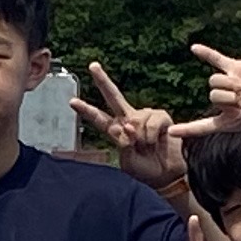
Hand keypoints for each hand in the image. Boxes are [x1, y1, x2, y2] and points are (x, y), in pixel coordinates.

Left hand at [71, 62, 185, 190]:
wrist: (168, 175)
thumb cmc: (147, 170)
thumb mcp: (129, 162)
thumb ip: (123, 146)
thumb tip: (127, 127)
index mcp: (117, 131)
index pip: (99, 118)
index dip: (86, 110)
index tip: (72, 102)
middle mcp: (129, 119)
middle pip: (113, 96)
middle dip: (103, 81)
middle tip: (92, 66)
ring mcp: (144, 116)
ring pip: (135, 120)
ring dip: (141, 139)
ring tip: (148, 147)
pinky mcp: (161, 116)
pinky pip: (151, 122)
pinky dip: (152, 136)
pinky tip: (158, 141)